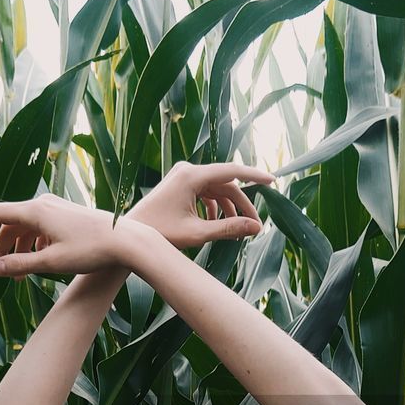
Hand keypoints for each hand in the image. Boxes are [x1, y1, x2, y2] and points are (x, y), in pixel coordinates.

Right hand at [0, 194, 152, 280]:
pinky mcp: (68, 215)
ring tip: (21, 274)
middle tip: (1, 271)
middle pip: (10, 222)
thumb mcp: (51, 262)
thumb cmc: (90, 251)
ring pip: (26, 226)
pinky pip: (42, 227)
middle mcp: (43, 203)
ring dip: (19, 248)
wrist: (127, 241)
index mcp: (35, 211)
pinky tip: (42, 261)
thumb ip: (19, 265)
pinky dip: (35, 243)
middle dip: (1, 247)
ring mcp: (56, 208)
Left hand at [127, 161, 275, 248]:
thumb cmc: (161, 234)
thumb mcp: (198, 233)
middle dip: (242, 205)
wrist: (131, 234)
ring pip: (217, 189)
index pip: (232, 172)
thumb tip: (256, 228)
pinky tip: (217, 223)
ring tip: (238, 231)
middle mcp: (188, 171)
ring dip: (229, 208)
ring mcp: (183, 176)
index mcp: (191, 176)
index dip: (255, 176)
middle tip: (255, 227)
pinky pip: (206, 192)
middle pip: (226, 184)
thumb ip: (229, 228)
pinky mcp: (180, 185)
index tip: (273, 181)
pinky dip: (216, 207)